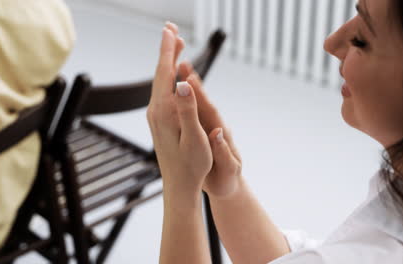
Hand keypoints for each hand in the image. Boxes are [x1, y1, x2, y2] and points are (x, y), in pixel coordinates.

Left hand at [147, 23, 212, 198]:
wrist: (178, 185)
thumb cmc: (192, 166)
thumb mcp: (195, 138)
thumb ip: (188, 109)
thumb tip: (182, 82)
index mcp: (165, 111)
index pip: (165, 74)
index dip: (168, 50)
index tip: (169, 30)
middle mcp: (155, 110)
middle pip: (160, 73)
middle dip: (166, 50)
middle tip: (171, 29)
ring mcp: (155, 115)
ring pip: (159, 82)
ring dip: (166, 62)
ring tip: (174, 45)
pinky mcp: (158, 120)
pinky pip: (161, 91)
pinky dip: (166, 77)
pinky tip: (172, 75)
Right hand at [177, 61, 242, 198]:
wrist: (228, 184)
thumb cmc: (228, 178)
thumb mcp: (228, 168)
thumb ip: (223, 151)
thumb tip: (217, 132)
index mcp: (220, 134)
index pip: (210, 111)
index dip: (201, 96)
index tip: (191, 78)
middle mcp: (214, 126)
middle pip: (202, 101)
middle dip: (193, 82)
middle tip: (181, 60)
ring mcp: (206, 127)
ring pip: (195, 103)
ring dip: (187, 84)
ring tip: (177, 65)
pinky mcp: (199, 130)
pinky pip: (189, 110)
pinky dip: (182, 97)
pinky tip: (173, 87)